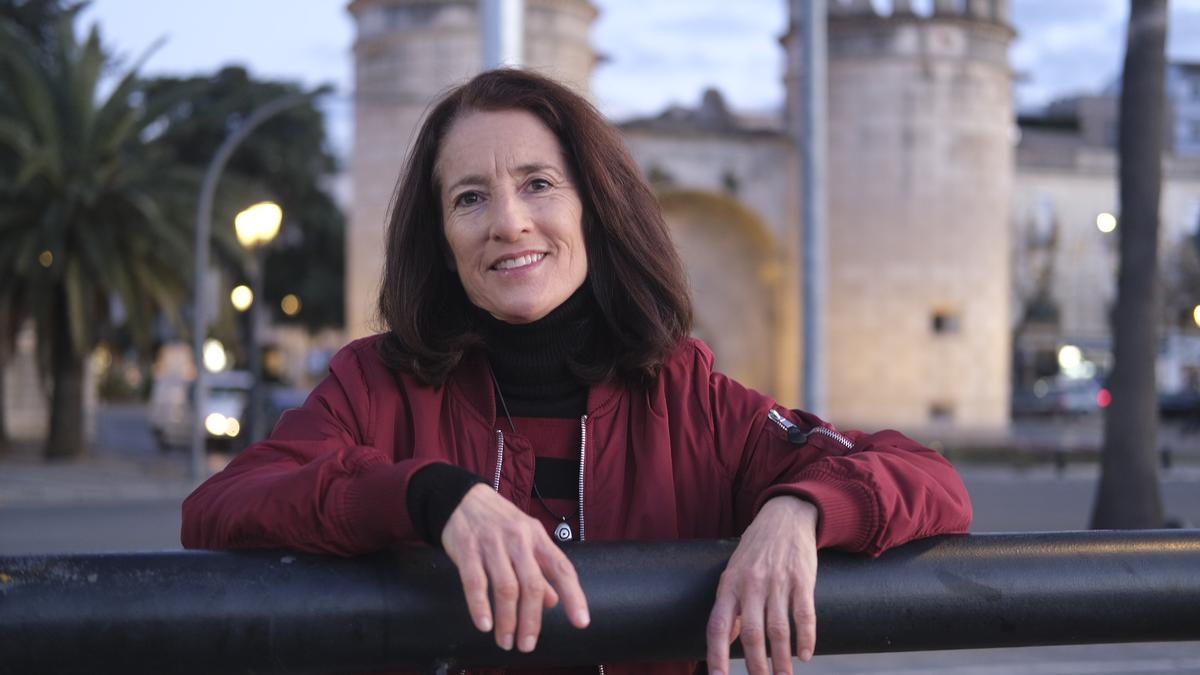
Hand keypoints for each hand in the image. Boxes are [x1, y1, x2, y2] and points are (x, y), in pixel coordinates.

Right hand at [441, 484, 589, 651]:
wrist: (461, 498)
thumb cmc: (499, 523)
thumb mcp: (525, 539)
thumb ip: (540, 569)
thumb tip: (553, 602)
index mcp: (537, 537)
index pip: (562, 568)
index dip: (574, 596)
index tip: (581, 622)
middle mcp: (518, 539)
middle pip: (532, 585)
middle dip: (532, 620)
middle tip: (528, 645)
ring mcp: (492, 544)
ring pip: (506, 588)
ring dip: (507, 620)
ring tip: (505, 641)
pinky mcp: (467, 549)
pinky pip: (475, 582)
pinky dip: (480, 606)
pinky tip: (484, 625)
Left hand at [706, 496, 818, 674]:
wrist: (785, 516)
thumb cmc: (756, 549)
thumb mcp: (734, 573)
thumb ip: (732, 605)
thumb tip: (728, 639)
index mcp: (729, 585)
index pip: (718, 625)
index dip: (716, 654)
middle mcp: (751, 584)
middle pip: (752, 634)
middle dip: (756, 665)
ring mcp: (777, 581)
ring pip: (778, 630)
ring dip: (782, 659)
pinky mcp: (802, 579)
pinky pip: (804, 615)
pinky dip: (806, 638)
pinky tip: (805, 655)